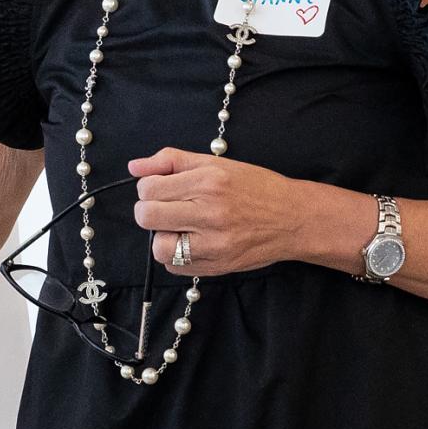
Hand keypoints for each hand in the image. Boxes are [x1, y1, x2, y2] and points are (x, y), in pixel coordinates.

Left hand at [127, 147, 308, 277]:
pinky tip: (193, 243)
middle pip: (146, 216)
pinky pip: (175, 266)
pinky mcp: (218, 265)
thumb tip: (133, 167)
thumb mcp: (216, 164)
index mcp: (208, 180)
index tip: (162, 190)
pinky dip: (176, 256)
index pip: (148, 188)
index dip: (148, 189)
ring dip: (162, 237)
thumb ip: (171, 161)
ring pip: (158, 247)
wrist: (293, 218)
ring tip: (180, 229)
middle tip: (167, 210)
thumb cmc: (255, 188)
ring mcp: (214, 242)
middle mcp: (210, 211)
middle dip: (149, 211)